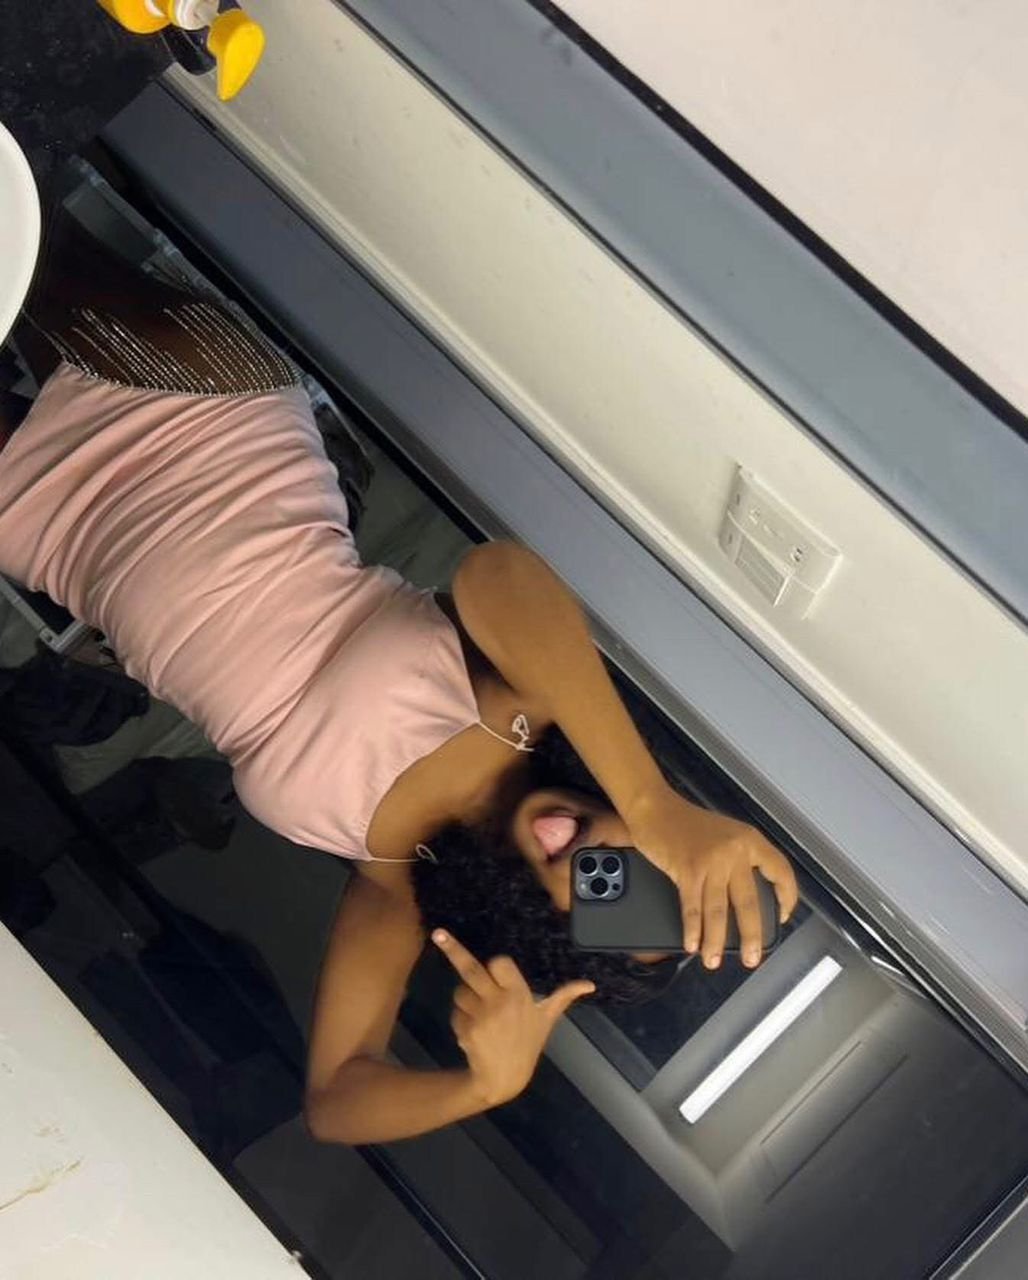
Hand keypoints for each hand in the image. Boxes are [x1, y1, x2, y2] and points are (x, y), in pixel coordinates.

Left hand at [432, 929, 593, 1106]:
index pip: (500, 963)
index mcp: (518, 995)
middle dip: (453, 950)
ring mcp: (480, 1016)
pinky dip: (461, 1019)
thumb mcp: (547, 1019)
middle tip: (438, 934)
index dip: (497, 964)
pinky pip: (456, 1013)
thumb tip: (590, 985)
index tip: (496, 967)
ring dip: (465, 999)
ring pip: (460, 992)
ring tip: (481, 1016)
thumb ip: (564, 996)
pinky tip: (475, 1032)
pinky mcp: (465, 1029)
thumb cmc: (527, 1044)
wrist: (503, 1079)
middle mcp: (498, 1002)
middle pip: (471, 969)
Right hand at [626, 787, 798, 969]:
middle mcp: (735, 851)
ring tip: (713, 961)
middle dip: (751, 936)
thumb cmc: (688, 823)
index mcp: (750, 840)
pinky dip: (692, 930)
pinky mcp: (687, 870)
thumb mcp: (725, 834)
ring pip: (718, 911)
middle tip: (751, 959)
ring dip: (715, 941)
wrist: (655, 808)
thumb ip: (740, 859)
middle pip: (749, 902)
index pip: (781, 871)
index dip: (787, 897)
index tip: (781, 918)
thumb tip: (749, 897)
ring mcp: (712, 861)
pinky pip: (693, 908)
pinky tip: (692, 944)